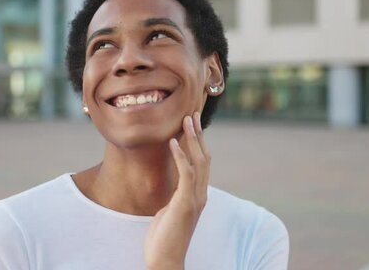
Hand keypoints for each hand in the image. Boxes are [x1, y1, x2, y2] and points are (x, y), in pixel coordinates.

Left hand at [144, 112, 210, 269]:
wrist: (165, 260)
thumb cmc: (164, 238)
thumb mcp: (169, 210)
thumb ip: (175, 196)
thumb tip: (173, 184)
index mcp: (197, 194)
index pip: (201, 162)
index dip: (197, 142)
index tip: (191, 123)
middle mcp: (200, 194)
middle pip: (204, 157)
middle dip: (198, 134)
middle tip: (192, 113)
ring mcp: (195, 199)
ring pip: (199, 161)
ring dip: (192, 139)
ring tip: (185, 119)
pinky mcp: (186, 204)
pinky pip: (186, 174)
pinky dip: (180, 156)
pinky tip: (173, 142)